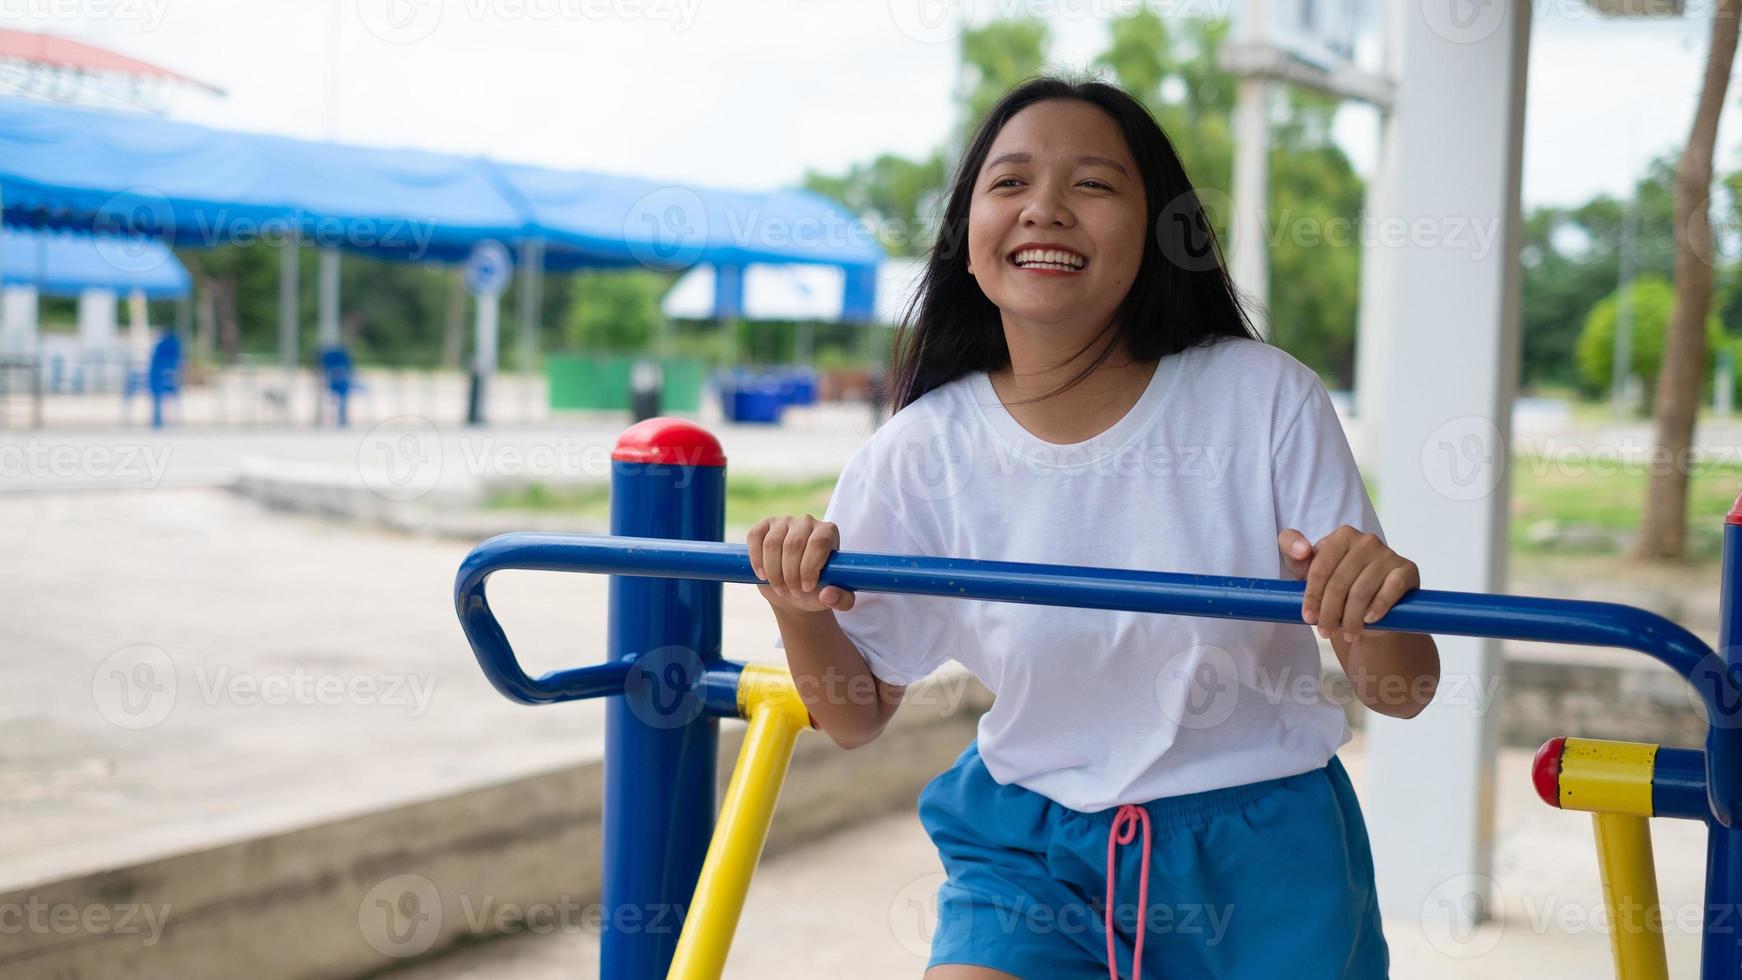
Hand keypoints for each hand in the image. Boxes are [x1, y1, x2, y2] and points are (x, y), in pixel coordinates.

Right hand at [748, 515, 856, 614]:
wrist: (793, 591)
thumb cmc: (817, 591)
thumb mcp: (835, 600)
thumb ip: (842, 600)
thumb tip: (828, 594)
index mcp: (828, 532)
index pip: (818, 543)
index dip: (809, 567)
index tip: (806, 588)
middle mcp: (807, 522)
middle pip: (793, 544)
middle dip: (790, 574)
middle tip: (793, 593)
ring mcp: (784, 521)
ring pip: (772, 543)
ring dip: (773, 571)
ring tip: (780, 589)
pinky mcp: (764, 526)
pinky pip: (755, 536)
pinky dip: (756, 559)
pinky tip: (762, 575)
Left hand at [1278, 526, 1418, 641]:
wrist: (1373, 606)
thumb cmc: (1336, 585)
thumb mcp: (1308, 569)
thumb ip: (1293, 552)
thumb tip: (1301, 551)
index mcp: (1341, 536)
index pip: (1321, 568)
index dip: (1311, 596)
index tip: (1307, 617)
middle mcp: (1366, 540)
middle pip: (1339, 582)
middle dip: (1329, 612)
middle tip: (1324, 632)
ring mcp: (1388, 554)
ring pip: (1361, 591)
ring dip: (1351, 618)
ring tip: (1347, 634)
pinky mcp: (1407, 569)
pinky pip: (1391, 589)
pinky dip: (1378, 606)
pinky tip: (1369, 620)